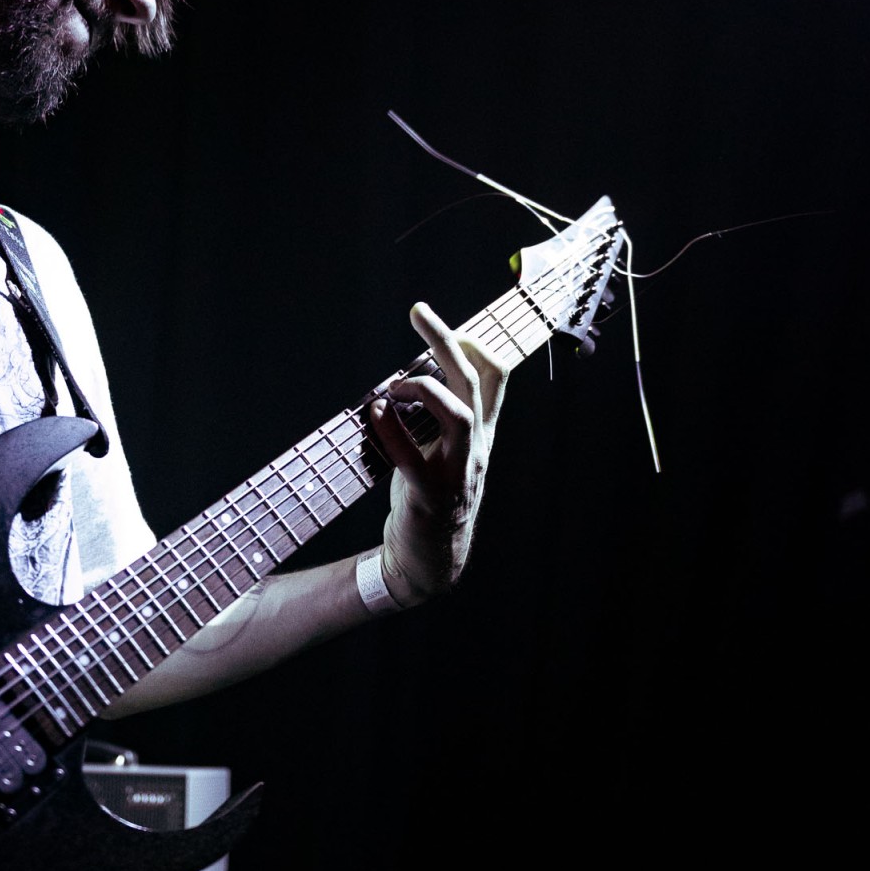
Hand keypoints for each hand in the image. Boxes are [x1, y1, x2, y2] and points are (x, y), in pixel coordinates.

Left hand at [368, 302, 507, 603]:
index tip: (444, 323)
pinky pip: (415, 459)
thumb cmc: (430, 496)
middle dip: (447, 340)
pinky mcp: (430, 495)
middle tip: (417, 311)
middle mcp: (476, 448)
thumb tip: (411, 376)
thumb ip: (436, 417)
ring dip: (425, 388)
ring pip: (460, 415)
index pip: (495, 377)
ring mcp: (458, 472)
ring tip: (394, 385)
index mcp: (480, 435)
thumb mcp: (442, 450)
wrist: (431, 559)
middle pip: (475, 382)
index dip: (475, 342)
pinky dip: (393, 432)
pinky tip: (375, 412)